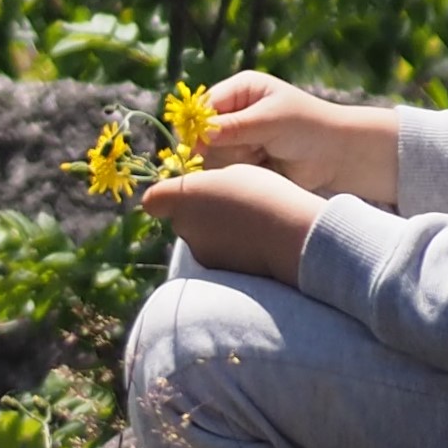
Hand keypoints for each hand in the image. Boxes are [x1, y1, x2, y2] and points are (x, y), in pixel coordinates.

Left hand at [141, 164, 325, 283]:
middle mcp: (184, 228)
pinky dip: (229, 251)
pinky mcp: (218, 273)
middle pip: (181, 219)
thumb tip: (201, 196)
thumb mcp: (233, 173)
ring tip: (248, 226)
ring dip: (215, 234)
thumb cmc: (264, 195)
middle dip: (197, 214)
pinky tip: (254, 244)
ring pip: (201, 239)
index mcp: (183, 198)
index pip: (154, 201)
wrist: (293, 236)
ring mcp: (200, 253)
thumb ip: (207, 185)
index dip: (166, 197)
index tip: (186, 194)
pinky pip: (218, 256)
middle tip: (229, 207)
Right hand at [192, 71, 399, 206]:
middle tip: (250, 150)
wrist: (340, 157)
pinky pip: (229, 169)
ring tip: (263, 157)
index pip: (205, 105)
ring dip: (235, 160)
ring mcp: (242, 138)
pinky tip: (264, 168)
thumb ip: (233, 128)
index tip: (197, 144)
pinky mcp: (248, 161)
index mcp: (242, 90)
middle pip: (205, 132)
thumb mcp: (270, 121)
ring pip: (215, 154)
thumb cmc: (309, 128)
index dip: (197, 124)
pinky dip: (242, 172)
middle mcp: (237, 112)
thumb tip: (197, 135)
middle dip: (222, 145)